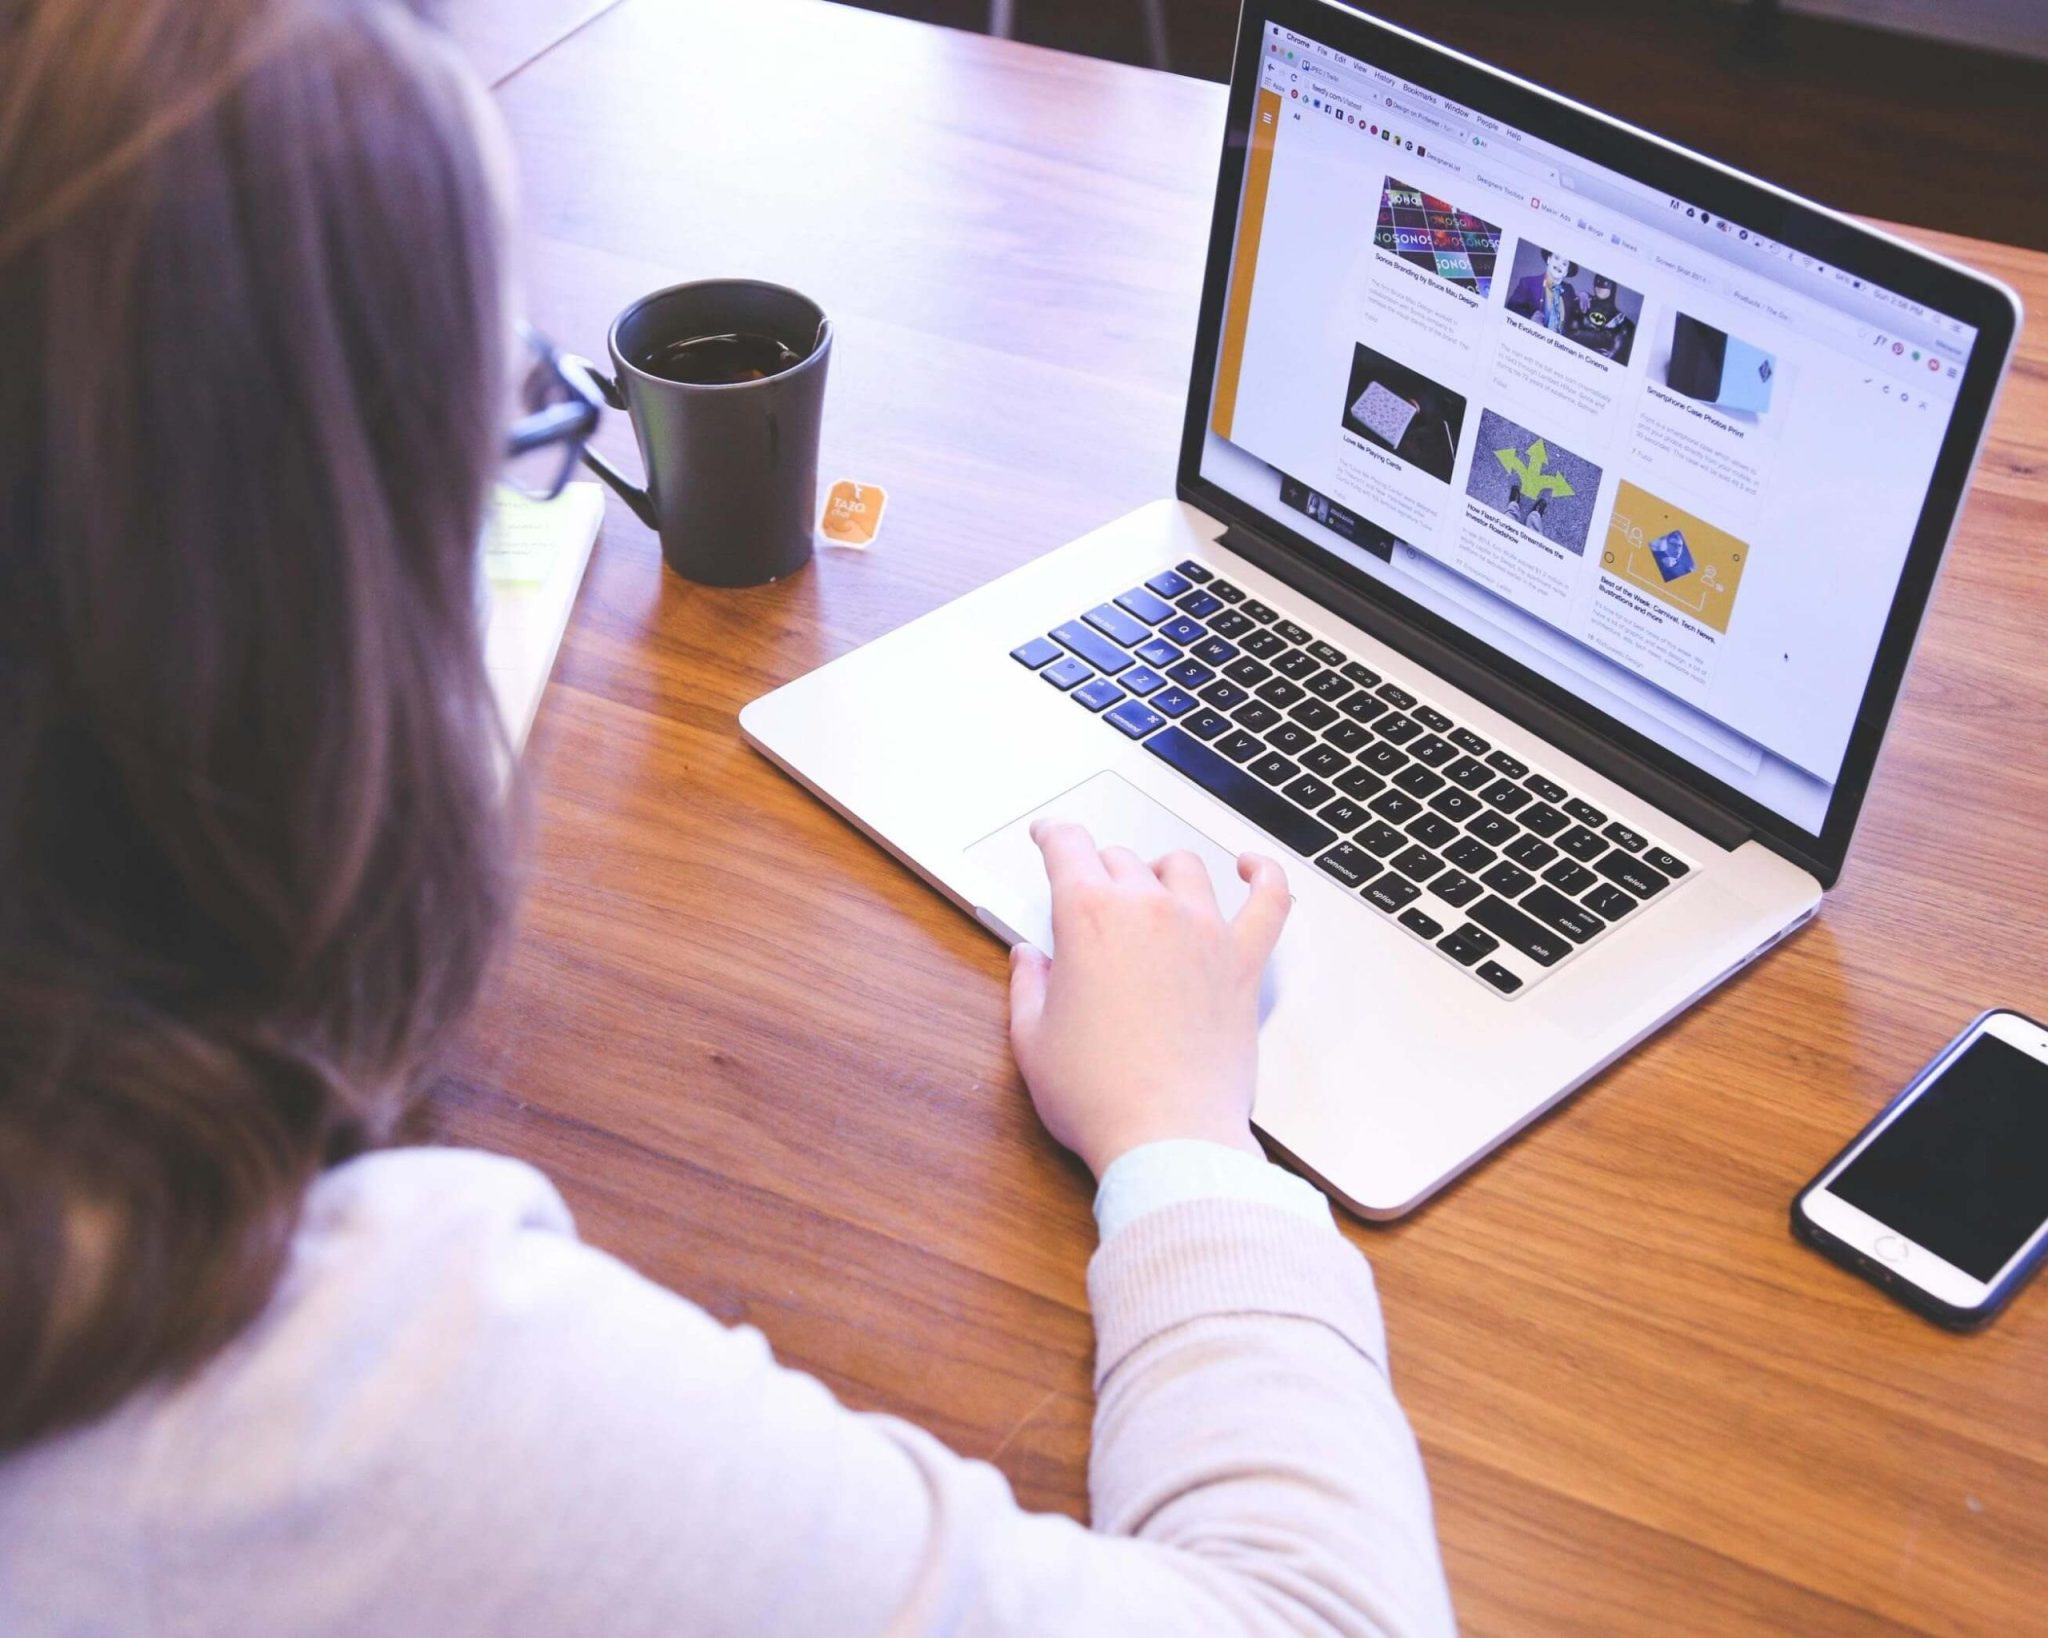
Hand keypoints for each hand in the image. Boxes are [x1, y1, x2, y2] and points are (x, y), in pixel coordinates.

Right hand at [1007, 821, 1291, 1178]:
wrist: (1168, 1136)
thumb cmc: (1100, 1096)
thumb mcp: (1033, 1040)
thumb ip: (1028, 987)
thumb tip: (1029, 959)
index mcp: (1089, 918)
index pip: (1068, 847)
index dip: (1053, 834)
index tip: (1050, 836)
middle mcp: (1150, 910)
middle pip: (1121, 860)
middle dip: (1098, 871)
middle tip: (1089, 897)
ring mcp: (1204, 931)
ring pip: (1184, 868)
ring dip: (1160, 871)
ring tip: (1151, 888)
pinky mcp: (1244, 962)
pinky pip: (1269, 900)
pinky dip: (1264, 876)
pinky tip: (1252, 868)